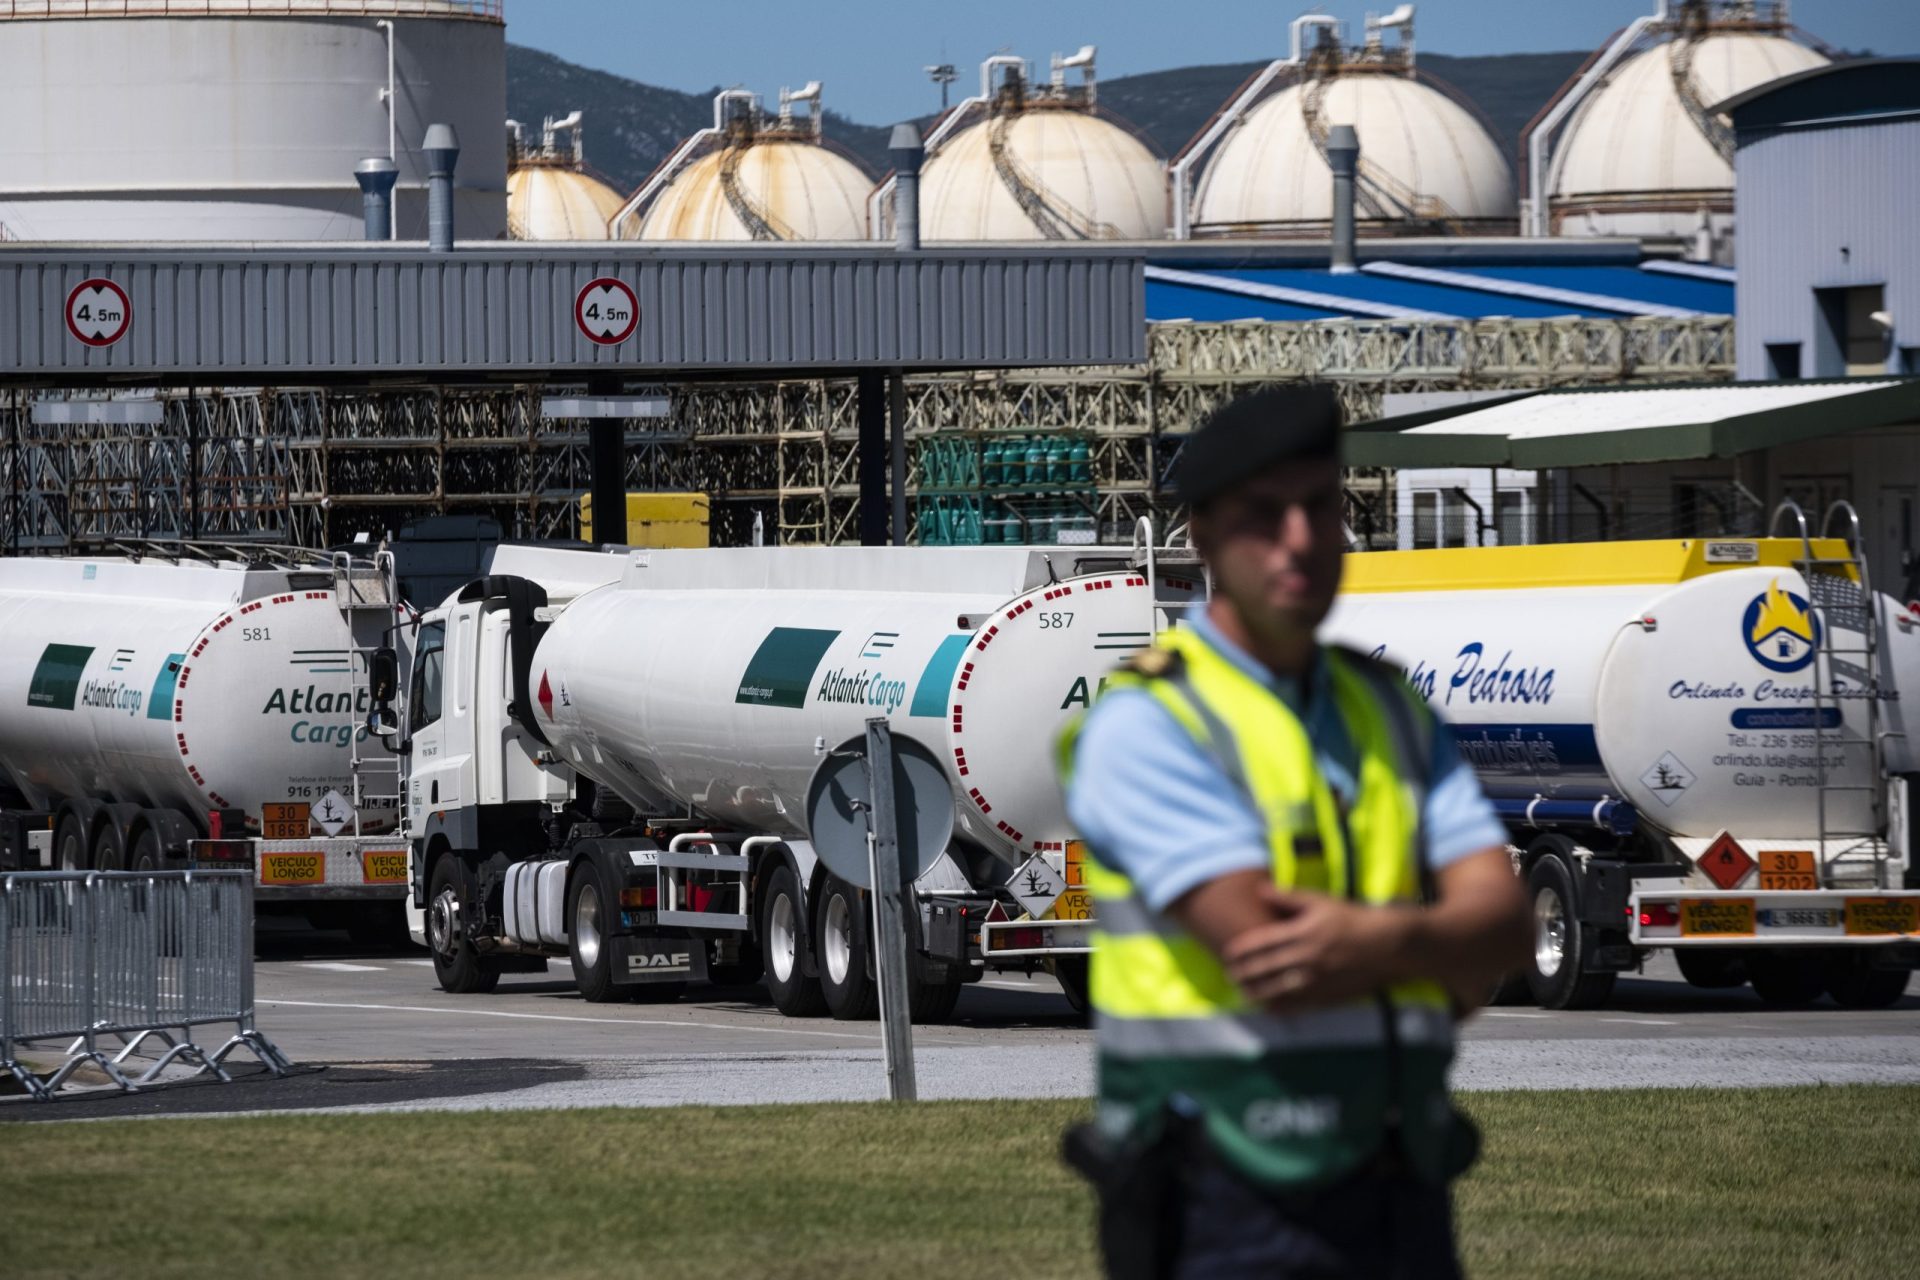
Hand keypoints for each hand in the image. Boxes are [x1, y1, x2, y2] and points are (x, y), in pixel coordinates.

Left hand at [1220, 886, 1417, 1012]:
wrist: (1388, 945)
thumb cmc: (1352, 918)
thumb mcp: (1321, 901)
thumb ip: (1288, 897)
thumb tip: (1260, 889)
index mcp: (1302, 933)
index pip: (1262, 943)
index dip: (1241, 950)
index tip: (1227, 954)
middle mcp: (1306, 958)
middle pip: (1266, 969)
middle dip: (1244, 974)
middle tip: (1229, 975)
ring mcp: (1317, 980)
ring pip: (1279, 990)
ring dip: (1257, 992)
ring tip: (1243, 992)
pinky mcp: (1328, 995)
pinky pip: (1299, 1005)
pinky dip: (1281, 1008)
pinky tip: (1269, 1008)